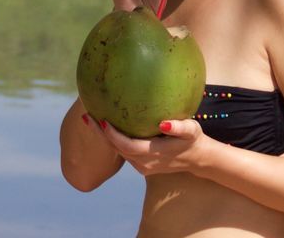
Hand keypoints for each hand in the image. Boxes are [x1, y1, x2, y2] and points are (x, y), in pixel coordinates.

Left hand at [81, 113, 210, 176]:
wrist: (196, 159)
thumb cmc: (193, 140)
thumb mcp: (191, 131)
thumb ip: (179, 127)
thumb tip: (164, 123)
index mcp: (153, 153)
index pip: (126, 145)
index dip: (111, 135)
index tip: (100, 120)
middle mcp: (143, 163)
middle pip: (116, 149)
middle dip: (100, 134)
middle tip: (86, 116)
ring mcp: (141, 167)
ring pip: (118, 152)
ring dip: (104, 137)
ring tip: (92, 119)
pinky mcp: (141, 166)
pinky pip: (123, 152)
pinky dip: (114, 140)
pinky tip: (108, 127)